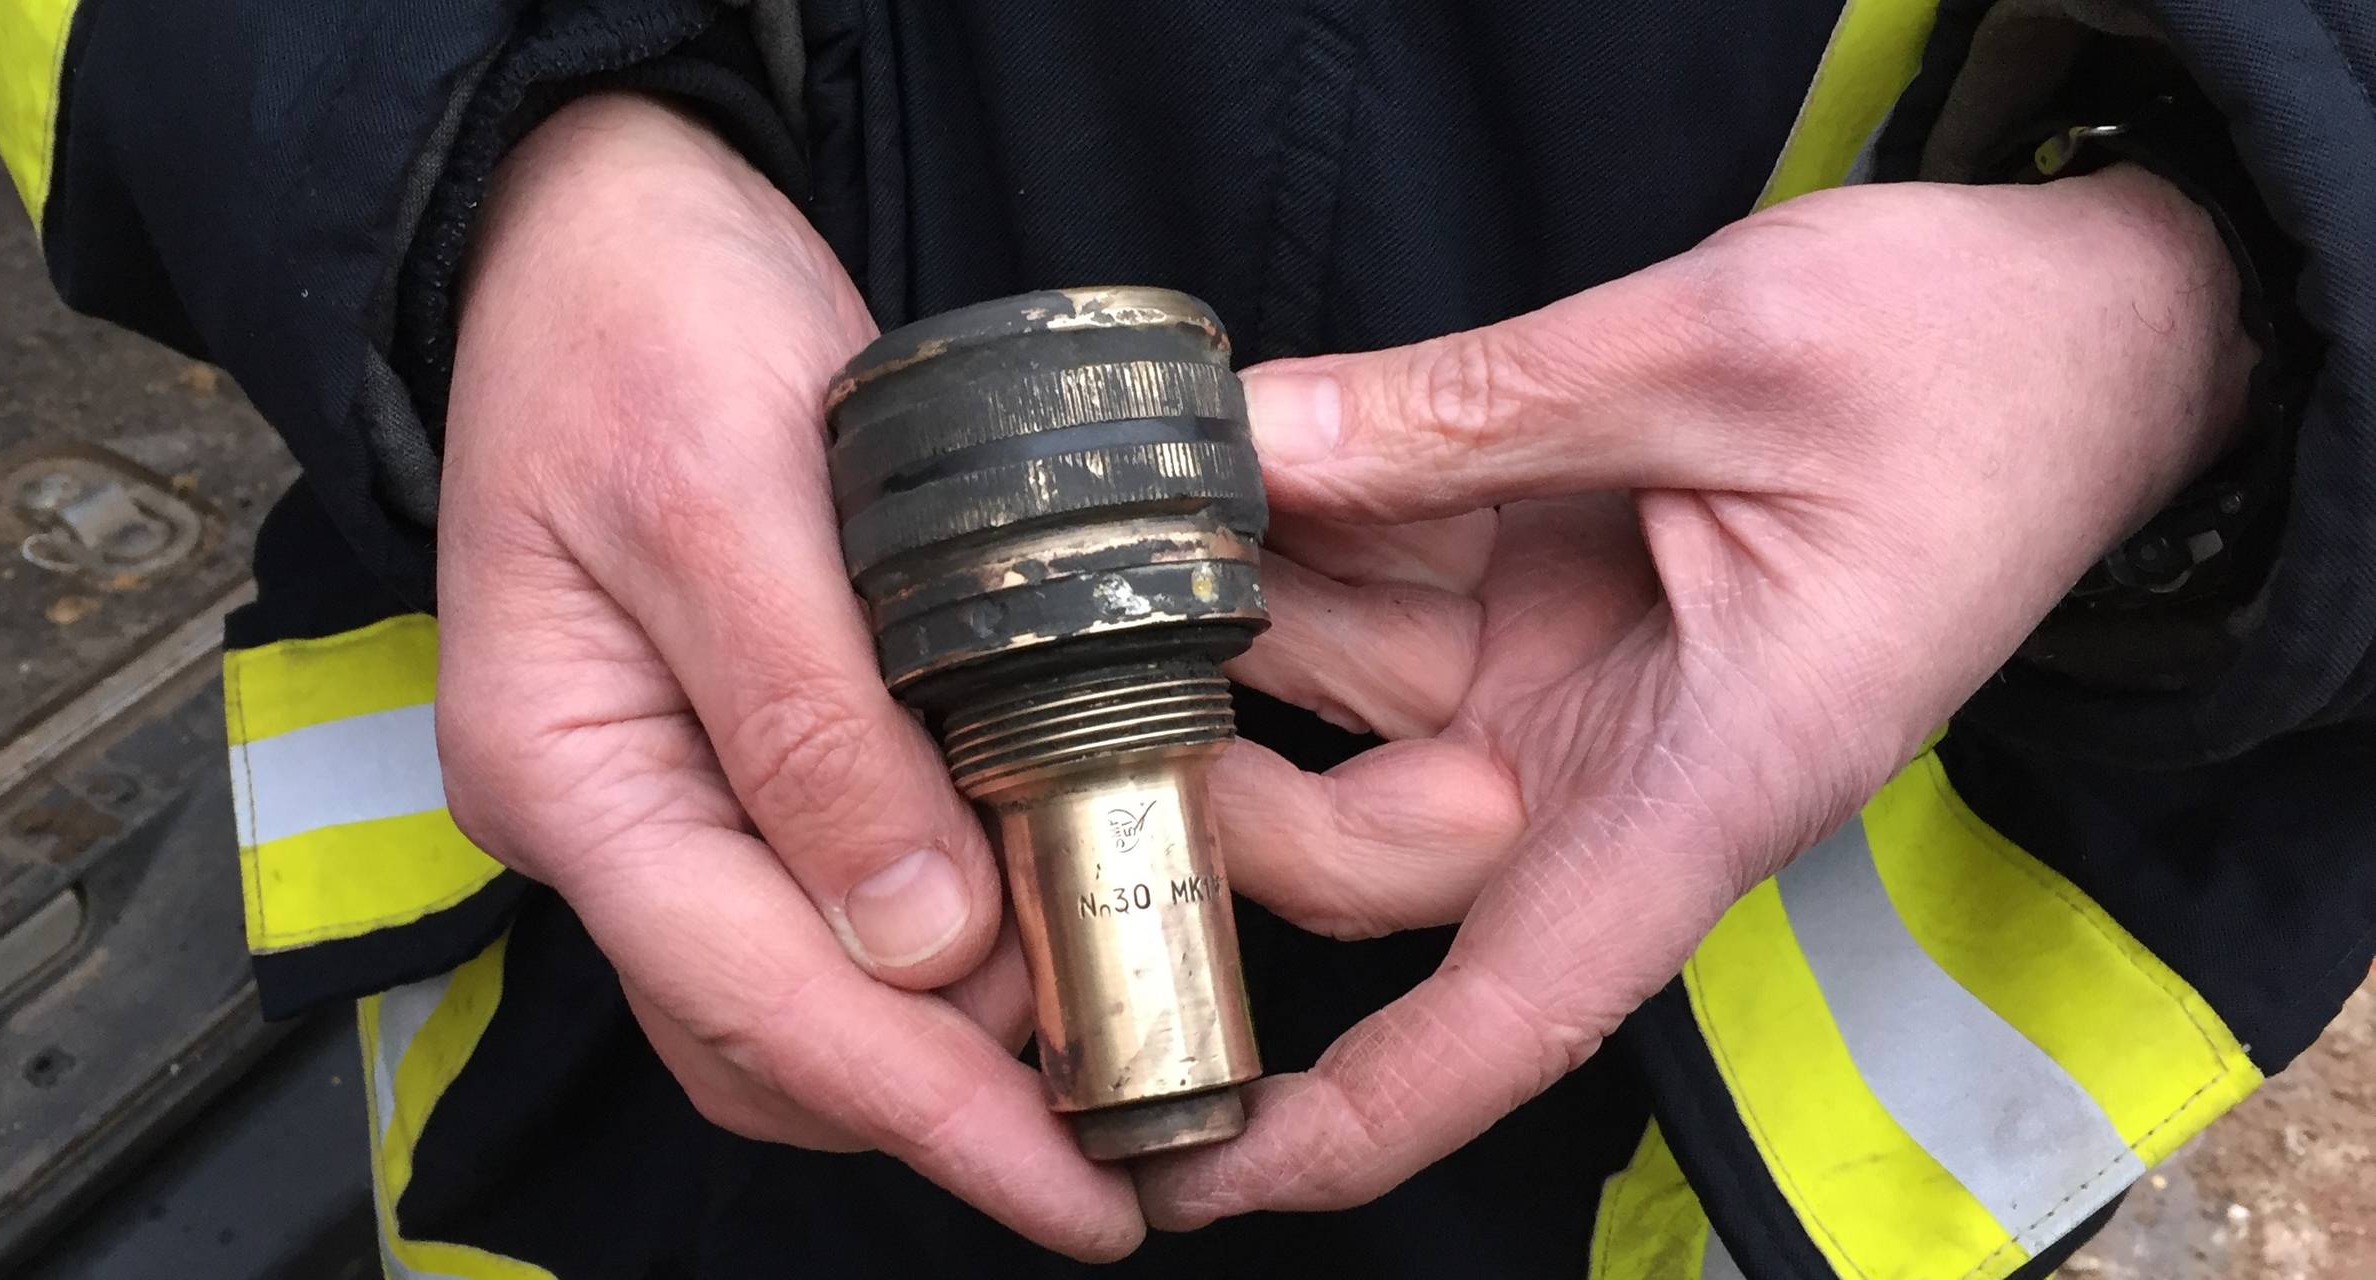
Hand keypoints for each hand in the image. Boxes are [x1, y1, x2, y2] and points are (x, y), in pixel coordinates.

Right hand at [433, 94, 1136, 1256]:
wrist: (591, 218)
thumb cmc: (636, 320)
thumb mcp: (728, 497)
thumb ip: (813, 730)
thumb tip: (919, 946)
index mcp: (569, 772)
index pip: (761, 1006)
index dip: (934, 1118)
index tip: (1080, 1200)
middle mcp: (606, 817)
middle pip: (776, 1041)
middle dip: (953, 1095)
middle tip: (1134, 1107)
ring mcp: (662, 794)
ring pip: (805, 995)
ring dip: (954, 1034)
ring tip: (1112, 1017)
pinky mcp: (731, 755)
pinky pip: (832, 904)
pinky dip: (943, 939)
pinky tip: (1043, 911)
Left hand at [1137, 166, 2255, 1224]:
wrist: (2101, 322)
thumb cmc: (1981, 367)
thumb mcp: (1724, 353)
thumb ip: (1475, 410)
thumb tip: (1256, 447)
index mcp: (1701, 784)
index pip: (1502, 1016)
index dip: (1339, 1121)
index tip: (1182, 1169)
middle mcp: (1614, 769)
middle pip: (1355, 857)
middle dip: (1211, 779)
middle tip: (1084, 642)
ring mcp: (1567, 688)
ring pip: (1335, 711)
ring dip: (1226, 628)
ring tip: (1133, 523)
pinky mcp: (1545, 601)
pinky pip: (1373, 594)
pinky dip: (1294, 534)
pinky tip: (1225, 459)